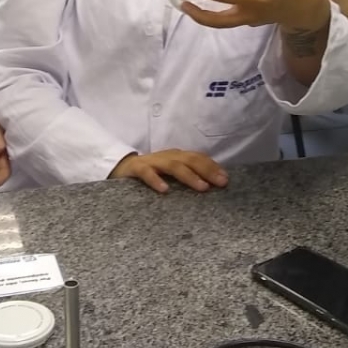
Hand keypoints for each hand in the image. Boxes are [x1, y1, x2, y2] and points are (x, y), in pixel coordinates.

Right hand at [109, 150, 228, 193]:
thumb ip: (187, 176)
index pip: (198, 158)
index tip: (226, 179)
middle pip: (190, 160)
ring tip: (202, 187)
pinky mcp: (136, 169)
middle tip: (221, 183)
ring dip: (189, 176)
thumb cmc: (151, 173)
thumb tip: (212, 185)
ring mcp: (152, 162)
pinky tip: (165, 190)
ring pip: (173, 166)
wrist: (120, 168)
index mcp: (177, 156)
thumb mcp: (171, 172)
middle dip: (207, 170)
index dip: (213, 166)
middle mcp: (167, 156)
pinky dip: (156, 180)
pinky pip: (147, 173)